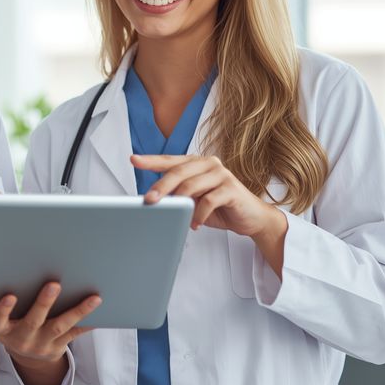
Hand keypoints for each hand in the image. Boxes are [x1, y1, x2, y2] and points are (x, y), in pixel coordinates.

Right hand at [0, 282, 100, 384]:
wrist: (27, 356)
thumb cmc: (15, 325)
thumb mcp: (6, 319)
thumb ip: (11, 303)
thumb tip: (28, 267)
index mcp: (4, 329)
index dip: (3, 310)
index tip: (10, 296)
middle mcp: (22, 338)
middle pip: (33, 321)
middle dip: (44, 303)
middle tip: (54, 284)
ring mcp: (41, 344)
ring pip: (60, 326)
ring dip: (78, 311)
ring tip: (93, 298)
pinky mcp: (58, 346)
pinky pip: (74, 333)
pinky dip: (87, 322)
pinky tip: (99, 312)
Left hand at [133, 154, 280, 236]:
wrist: (250, 218)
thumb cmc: (219, 207)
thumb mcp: (194, 200)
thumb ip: (178, 196)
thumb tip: (153, 200)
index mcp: (196, 163)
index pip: (169, 161)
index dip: (150, 160)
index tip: (134, 160)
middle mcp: (208, 164)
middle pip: (178, 172)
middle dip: (161, 187)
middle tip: (149, 200)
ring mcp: (221, 174)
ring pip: (192, 184)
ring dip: (180, 203)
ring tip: (173, 216)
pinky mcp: (231, 188)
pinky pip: (209, 199)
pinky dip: (199, 213)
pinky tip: (195, 224)